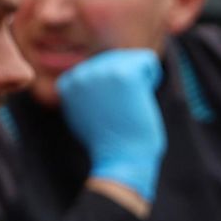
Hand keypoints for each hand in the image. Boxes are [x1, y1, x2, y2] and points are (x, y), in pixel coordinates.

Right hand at [56, 49, 165, 203]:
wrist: (121, 161)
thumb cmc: (109, 143)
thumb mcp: (83, 116)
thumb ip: (83, 94)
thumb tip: (91, 76)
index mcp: (68, 84)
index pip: (99, 68)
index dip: (110, 89)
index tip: (108, 111)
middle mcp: (81, 73)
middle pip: (116, 60)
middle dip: (126, 82)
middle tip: (121, 110)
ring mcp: (101, 71)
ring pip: (132, 60)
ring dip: (138, 81)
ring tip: (129, 105)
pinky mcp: (124, 73)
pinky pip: (148, 62)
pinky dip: (151, 78)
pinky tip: (141, 99)